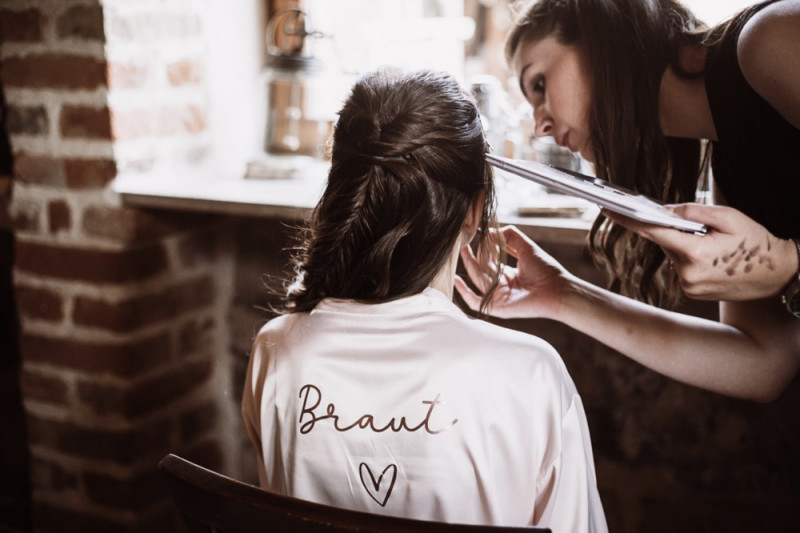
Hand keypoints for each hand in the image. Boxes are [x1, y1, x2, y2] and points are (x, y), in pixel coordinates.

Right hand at [454, 225, 574, 318]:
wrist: (557, 290)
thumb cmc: (546, 270)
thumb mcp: (527, 247)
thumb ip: (510, 235)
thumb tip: (490, 231)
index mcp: (508, 274)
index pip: (489, 261)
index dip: (483, 249)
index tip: (477, 236)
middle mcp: (501, 285)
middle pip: (480, 269)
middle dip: (471, 256)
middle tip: (462, 242)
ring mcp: (498, 296)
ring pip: (478, 279)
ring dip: (469, 265)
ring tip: (463, 250)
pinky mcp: (497, 307)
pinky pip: (475, 302)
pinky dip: (464, 293)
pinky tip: (457, 279)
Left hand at [605, 204, 796, 300]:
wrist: (778, 274)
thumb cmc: (756, 242)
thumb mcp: (729, 216)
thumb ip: (692, 211)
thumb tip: (662, 210)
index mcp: (694, 252)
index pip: (653, 231)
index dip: (628, 220)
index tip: (608, 210)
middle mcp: (687, 273)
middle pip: (664, 243)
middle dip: (675, 231)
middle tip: (701, 228)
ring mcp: (689, 286)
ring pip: (673, 256)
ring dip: (684, 246)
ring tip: (715, 246)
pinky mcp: (692, 293)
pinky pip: (681, 268)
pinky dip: (690, 259)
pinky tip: (713, 259)